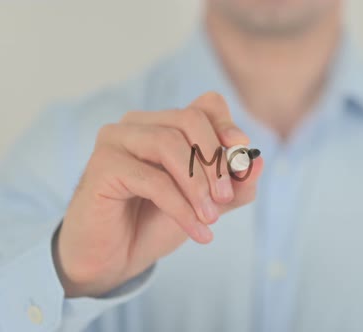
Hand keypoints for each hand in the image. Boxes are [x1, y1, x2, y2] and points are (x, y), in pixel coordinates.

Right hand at [53, 92, 263, 296]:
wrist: (114, 257)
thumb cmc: (156, 222)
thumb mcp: (206, 203)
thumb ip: (234, 186)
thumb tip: (259, 163)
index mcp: (164, 124)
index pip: (205, 105)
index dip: (227, 126)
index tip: (241, 153)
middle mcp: (138, 123)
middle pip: (190, 119)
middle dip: (215, 160)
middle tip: (226, 197)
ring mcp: (116, 140)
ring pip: (169, 145)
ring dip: (198, 185)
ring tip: (211, 218)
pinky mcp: (102, 166)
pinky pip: (153, 180)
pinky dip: (181, 207)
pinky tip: (197, 230)